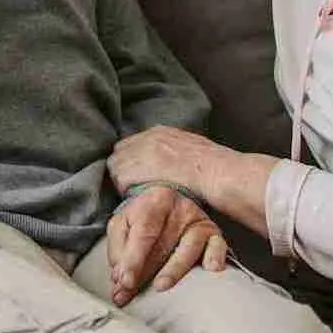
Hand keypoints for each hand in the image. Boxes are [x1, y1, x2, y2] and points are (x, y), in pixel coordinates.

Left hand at [106, 186, 228, 306]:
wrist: (168, 203)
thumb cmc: (144, 218)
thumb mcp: (123, 225)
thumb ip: (118, 251)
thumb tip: (120, 281)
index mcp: (155, 201)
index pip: (144, 233)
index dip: (133, 260)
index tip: (125, 282)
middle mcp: (180, 208)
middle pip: (164, 244)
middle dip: (146, 273)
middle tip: (130, 292)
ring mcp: (198, 221)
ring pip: (189, 246)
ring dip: (175, 269)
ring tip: (161, 286)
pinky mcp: (214, 234)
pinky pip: (218, 246)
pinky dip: (215, 257)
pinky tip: (210, 268)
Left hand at [109, 126, 233, 196]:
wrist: (216, 173)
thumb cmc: (213, 166)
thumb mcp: (193, 147)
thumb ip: (177, 150)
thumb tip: (173, 161)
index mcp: (160, 132)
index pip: (133, 143)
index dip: (134, 160)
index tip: (140, 173)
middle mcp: (145, 139)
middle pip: (119, 152)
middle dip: (125, 168)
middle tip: (135, 186)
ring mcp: (137, 154)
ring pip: (116, 168)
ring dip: (124, 180)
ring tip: (137, 195)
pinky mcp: (132, 171)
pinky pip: (119, 182)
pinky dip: (125, 192)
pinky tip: (138, 200)